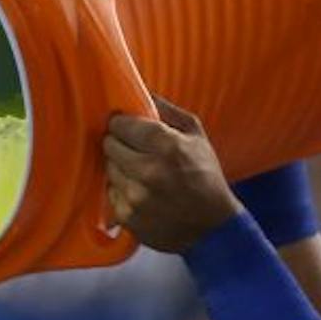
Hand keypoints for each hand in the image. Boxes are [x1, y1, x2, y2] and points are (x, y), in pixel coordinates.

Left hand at [103, 99, 242, 253]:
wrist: (212, 227)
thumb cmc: (206, 176)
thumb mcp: (196, 136)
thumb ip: (167, 112)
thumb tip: (141, 92)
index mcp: (167, 146)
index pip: (121, 124)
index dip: (121, 123)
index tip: (125, 125)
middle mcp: (148, 171)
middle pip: (110, 145)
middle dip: (119, 143)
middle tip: (133, 148)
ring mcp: (135, 196)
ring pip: (108, 168)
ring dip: (120, 167)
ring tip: (140, 172)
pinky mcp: (128, 216)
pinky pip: (111, 192)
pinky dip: (121, 190)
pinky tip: (141, 191)